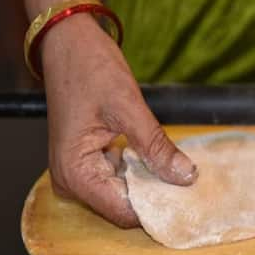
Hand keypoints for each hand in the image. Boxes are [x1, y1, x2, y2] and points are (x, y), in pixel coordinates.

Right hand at [41, 14, 197, 227]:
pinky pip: (115, 179)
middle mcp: (70, 181)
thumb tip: (185, 176)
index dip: (158, 207)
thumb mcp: (127, 106)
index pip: (124, 212)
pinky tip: (154, 157)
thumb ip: (156, 146)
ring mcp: (74, 173)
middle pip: (121, 206)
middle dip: (154, 195)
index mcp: (75, 172)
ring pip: (120, 194)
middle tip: (188, 179)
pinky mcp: (82, 163)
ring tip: (174, 165)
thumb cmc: (88, 68)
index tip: (189, 196)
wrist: (65, 43)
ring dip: (148, 182)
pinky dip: (137, 171)